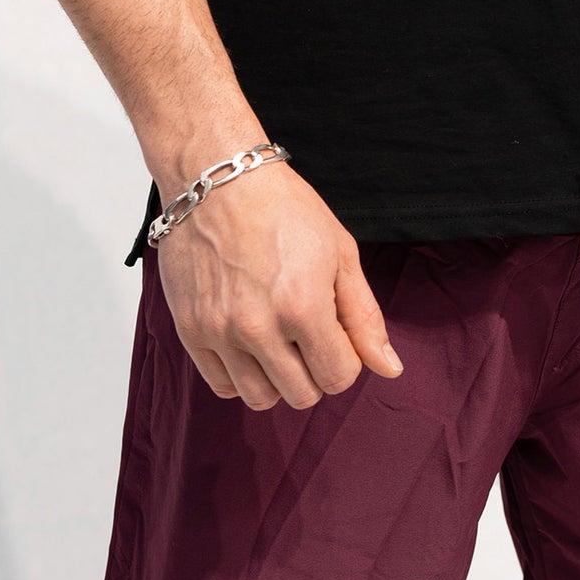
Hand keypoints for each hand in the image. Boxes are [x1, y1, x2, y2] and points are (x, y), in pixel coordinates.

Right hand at [154, 161, 403, 409]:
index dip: (346, 359)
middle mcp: (258, 326)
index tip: (336, 332)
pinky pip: (221, 385)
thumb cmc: (284, 208)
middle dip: (316, 372)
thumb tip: (389, 369)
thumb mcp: (339, 253)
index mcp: (303, 306)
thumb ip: (364, 317)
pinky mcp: (189, 330)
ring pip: (260, 398)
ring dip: (278, 380)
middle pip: (302, 395)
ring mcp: (218, 331)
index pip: (339, 377)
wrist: (217, 181)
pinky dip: (241, 376)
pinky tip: (250, 346)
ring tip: (280, 342)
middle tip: (310, 336)